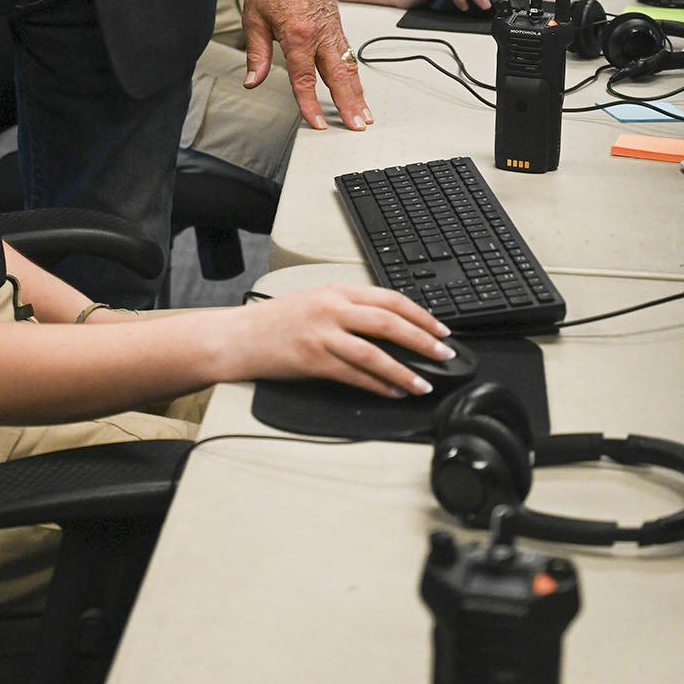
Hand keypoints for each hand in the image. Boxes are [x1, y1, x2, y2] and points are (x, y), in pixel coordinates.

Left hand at [241, 0, 370, 130]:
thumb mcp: (254, 19)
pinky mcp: (338, 23)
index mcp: (297, 34)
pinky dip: (355, 73)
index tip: (317, 124)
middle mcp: (320, 33)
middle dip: (349, 104)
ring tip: (365, 114)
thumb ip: (257, 54)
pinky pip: (350, 52)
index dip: (310, 104)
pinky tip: (358, 87)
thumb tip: (253, 80)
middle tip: (358, 125)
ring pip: (350, 66)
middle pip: (338, 76)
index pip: (305, 79)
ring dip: (358, 92)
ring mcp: (333, 28)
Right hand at [242, 283, 451, 397]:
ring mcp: (322, 333)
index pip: (389, 298)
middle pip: (388, 322)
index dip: (420, 314)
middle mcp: (331, 308)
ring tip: (423, 383)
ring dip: (404, 370)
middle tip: (444, 354)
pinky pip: (354, 374)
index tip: (440, 328)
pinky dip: (377, 385)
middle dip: (422, 340)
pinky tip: (392, 392)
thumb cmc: (275, 321)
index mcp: (336, 291)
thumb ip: (349, 309)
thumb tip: (390, 326)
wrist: (239, 336)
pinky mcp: (313, 359)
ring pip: (374, 352)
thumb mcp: (315, 302)